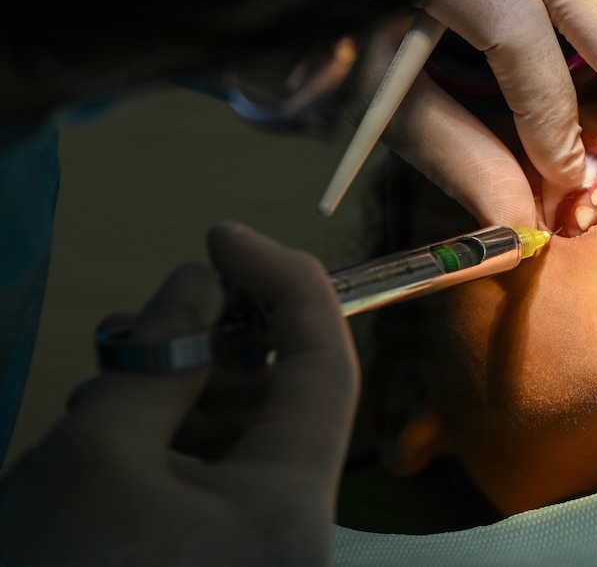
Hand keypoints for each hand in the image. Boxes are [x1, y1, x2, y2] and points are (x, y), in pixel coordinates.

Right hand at [0, 223, 357, 566]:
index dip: (286, 283)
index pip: (325, 366)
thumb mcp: (97, 448)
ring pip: (245, 443)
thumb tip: (202, 282)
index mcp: (288, 509)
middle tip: (152, 321)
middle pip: (284, 404)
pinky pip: (219, 485)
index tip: (224, 236)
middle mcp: (295, 538)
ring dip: (186, 396)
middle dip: (219, 348)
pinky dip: (174, 447)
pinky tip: (112, 437)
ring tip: (112, 386)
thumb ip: (163, 351)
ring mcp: (261, 560)